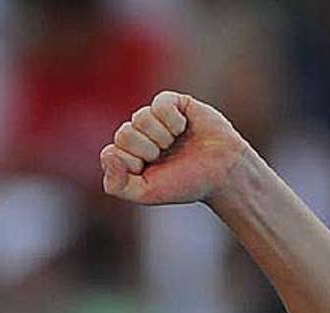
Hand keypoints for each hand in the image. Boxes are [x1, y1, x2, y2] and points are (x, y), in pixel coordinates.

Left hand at [100, 91, 245, 206]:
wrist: (221, 171)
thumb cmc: (184, 183)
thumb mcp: (146, 194)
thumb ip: (117, 184)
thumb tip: (107, 154)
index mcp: (127, 157)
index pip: (110, 153)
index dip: (132, 165)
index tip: (151, 172)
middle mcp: (138, 136)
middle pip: (123, 134)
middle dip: (147, 150)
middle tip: (166, 156)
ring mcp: (154, 118)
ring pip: (140, 118)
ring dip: (162, 136)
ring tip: (176, 143)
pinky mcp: (173, 102)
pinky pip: (159, 104)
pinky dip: (173, 120)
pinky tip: (183, 127)